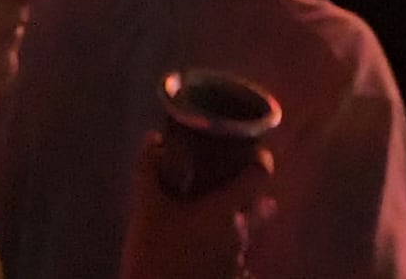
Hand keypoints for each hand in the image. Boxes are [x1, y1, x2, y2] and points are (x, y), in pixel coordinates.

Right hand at [124, 136, 272, 278]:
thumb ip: (148, 169)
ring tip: (209, 227)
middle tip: (234, 191)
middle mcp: (239, 236)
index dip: (260, 160)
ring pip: (244, 238)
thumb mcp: (145, 208)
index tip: (254, 153)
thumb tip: (152, 139)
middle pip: (260, 209)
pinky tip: (205, 258)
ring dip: (234, 229)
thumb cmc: (153, 253)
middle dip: (253, 199)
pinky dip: (225, 258)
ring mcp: (237, 264)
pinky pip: (237, 267)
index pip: (260, 175)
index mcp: (224, 210)